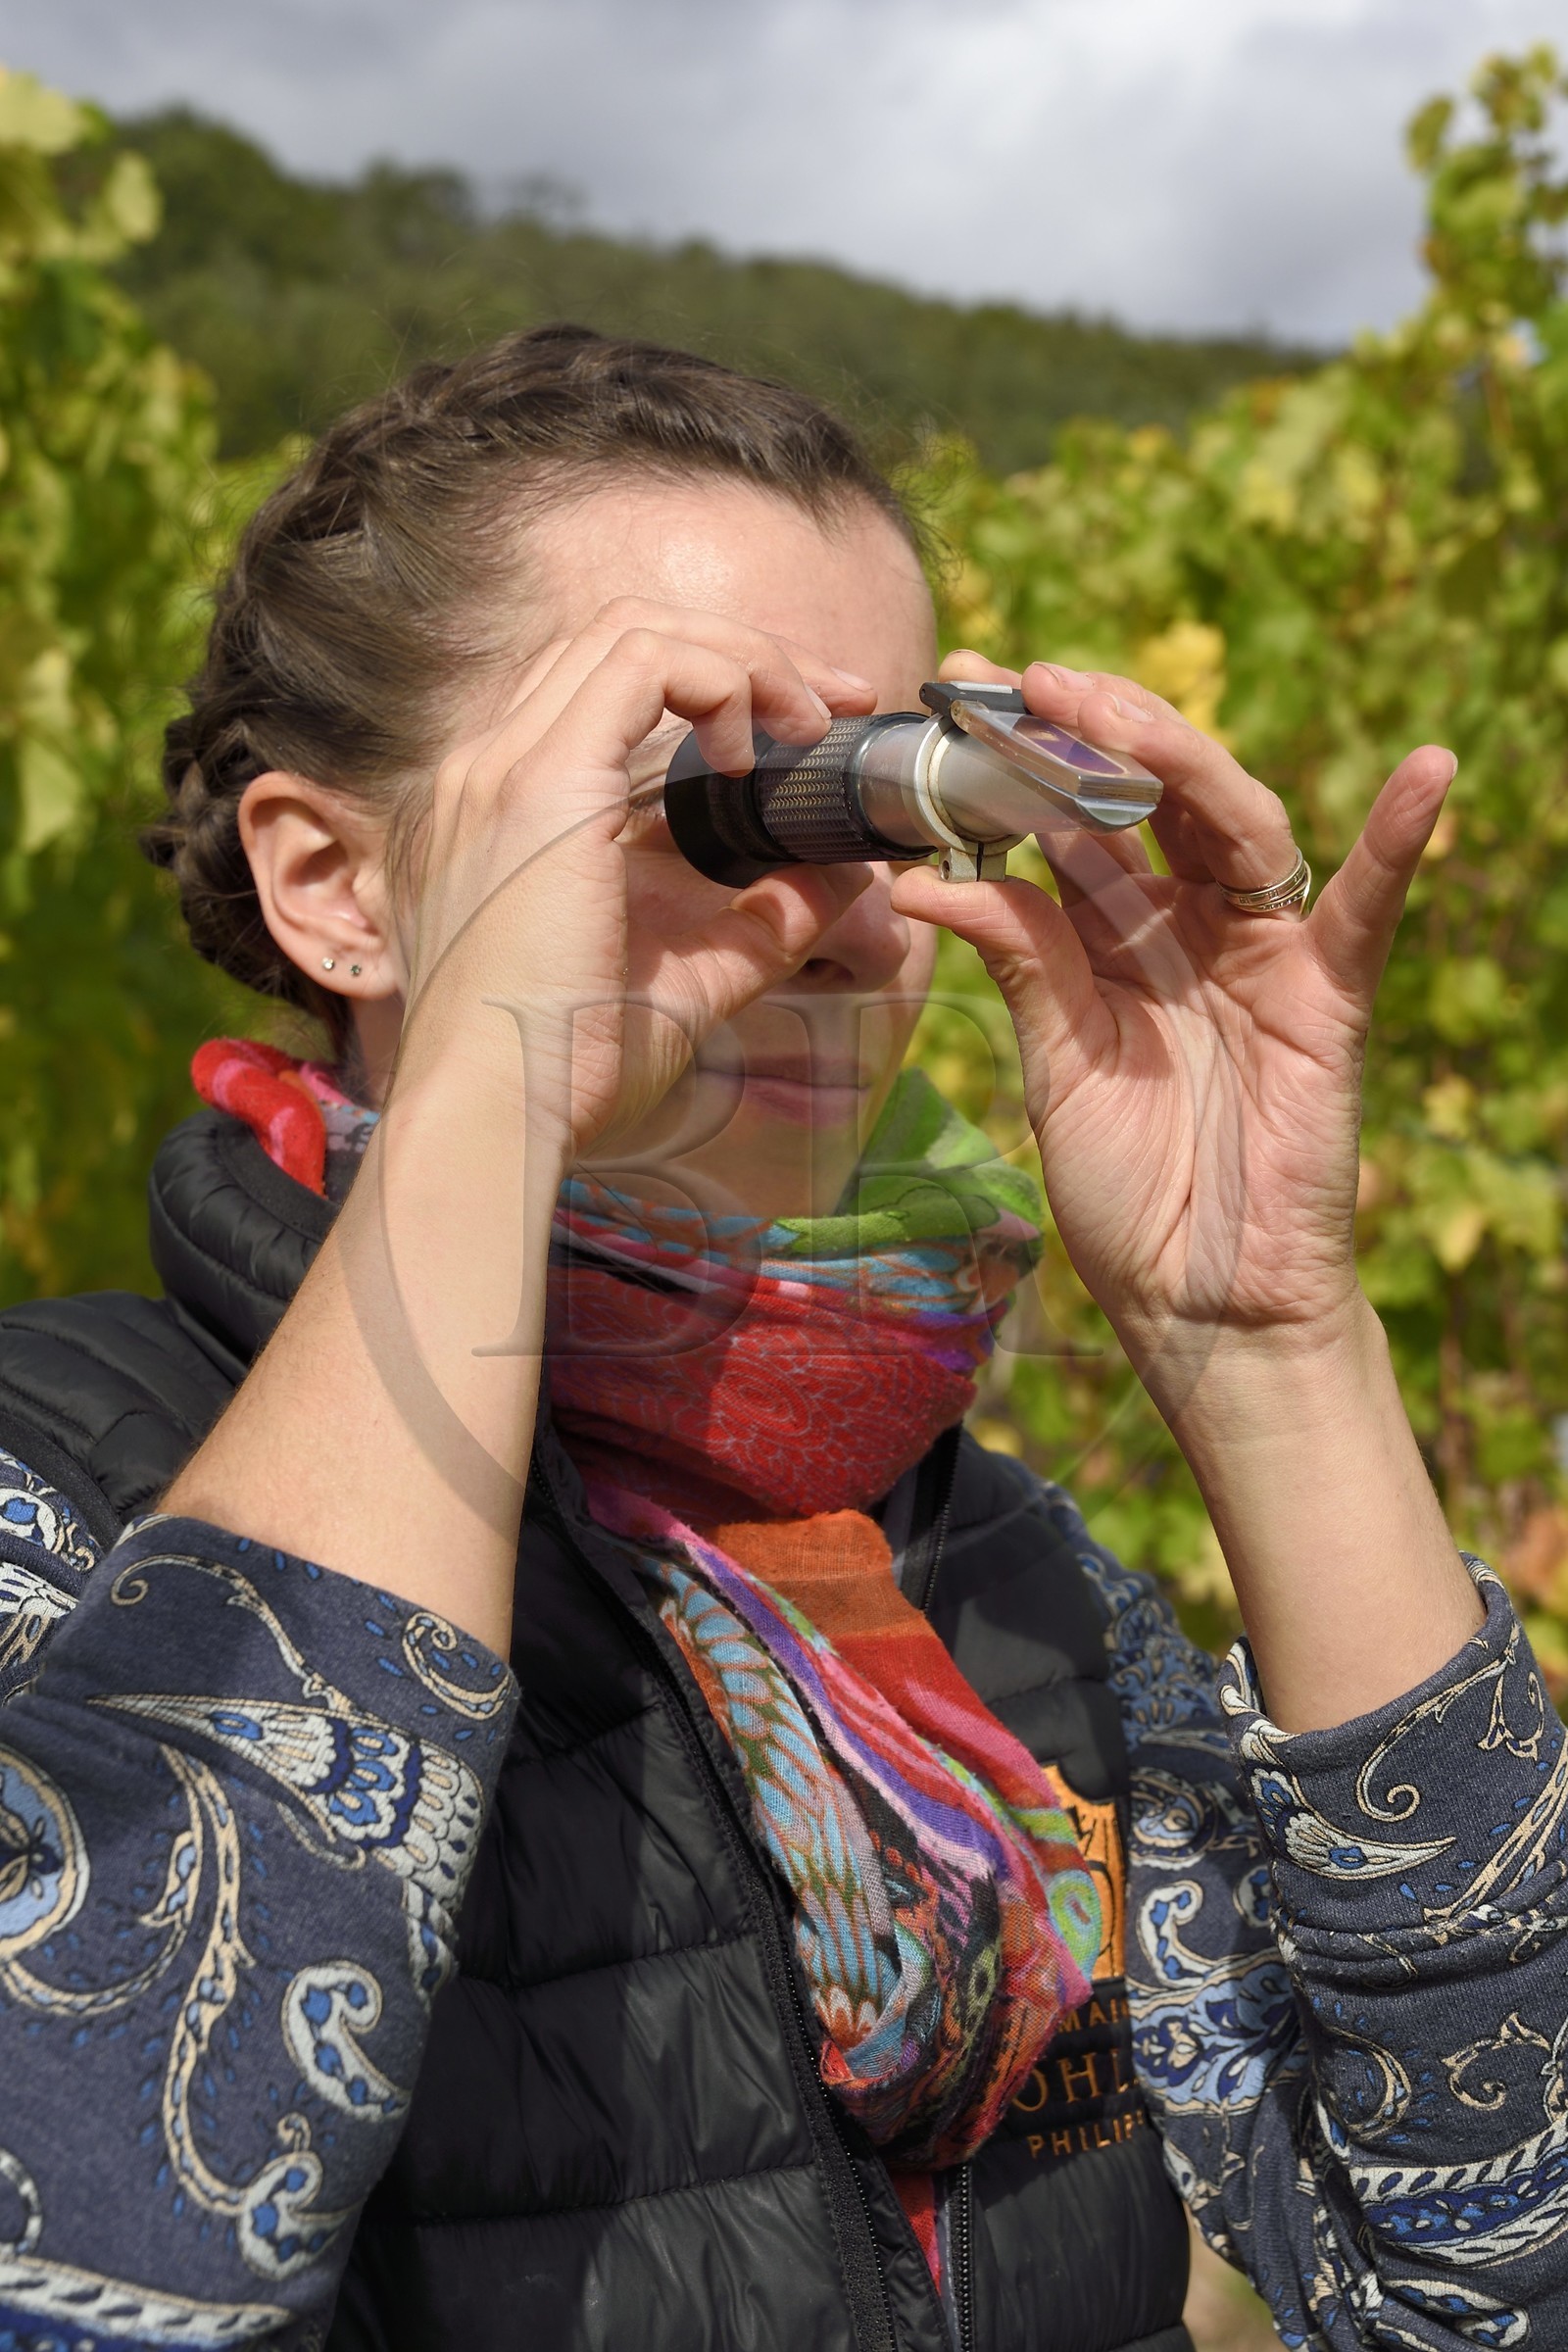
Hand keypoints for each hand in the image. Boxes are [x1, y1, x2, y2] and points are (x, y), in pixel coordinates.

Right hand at [394, 597, 875, 1157]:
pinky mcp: (540, 783)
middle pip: (625, 635)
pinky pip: (645, 664)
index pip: (607, 685)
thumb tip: (844, 875)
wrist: (500, 1117)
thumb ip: (762, 923)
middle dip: (747, 651)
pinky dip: (722, 682)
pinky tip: (757, 754)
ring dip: (744, 658)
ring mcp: (504, 766)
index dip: (717, 681)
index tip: (806, 729)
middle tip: (839, 705)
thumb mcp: (691, 980)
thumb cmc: (572, 1070)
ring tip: (813, 721)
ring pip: (634, 629)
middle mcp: (490, 768)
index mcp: (508, 807)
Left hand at [890, 653, 1455, 1408]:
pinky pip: (1366, 911)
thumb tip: (927, 876)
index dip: (1023, 760)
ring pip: (1231, 825)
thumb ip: (1022, 961)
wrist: (1197, 1301)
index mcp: (1114, 938)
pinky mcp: (1328, 999)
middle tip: (1022, 681)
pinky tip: (1430, 774)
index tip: (959, 694)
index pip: (1074, 823)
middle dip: (1089, 734)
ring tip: (1110, 705)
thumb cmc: (1125, 1193)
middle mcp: (1189, 927)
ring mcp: (1260, 954)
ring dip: (1179, 756)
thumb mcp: (1056, 1065)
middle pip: (1150, 801)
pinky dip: (1399, 842)